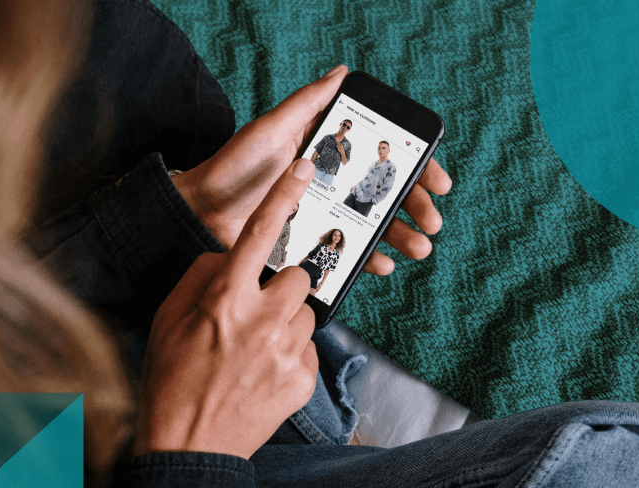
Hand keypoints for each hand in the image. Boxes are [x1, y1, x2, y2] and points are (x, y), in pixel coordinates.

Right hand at [134, 159, 319, 459]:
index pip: (260, 234)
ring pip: (306, 312)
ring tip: (255, 349)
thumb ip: (201, 277)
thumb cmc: (171, 380)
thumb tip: (229, 258)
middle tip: (255, 310)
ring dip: (287, 321)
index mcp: (225, 300)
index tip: (304, 170)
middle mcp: (261, 321)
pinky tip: (262, 373)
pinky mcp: (303, 380)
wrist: (188, 447)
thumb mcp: (168, 318)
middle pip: (297, 276)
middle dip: (281, 287)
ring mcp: (286, 352)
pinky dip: (289, 354)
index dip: (284, 196)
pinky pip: (308, 349)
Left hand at [172, 65, 452, 275]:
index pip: (382, 156)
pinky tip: (382, 264)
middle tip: (432, 222)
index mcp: (327, 150)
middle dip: (415, 208)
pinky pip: (346, 251)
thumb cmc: (233, 167)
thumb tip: (342, 72)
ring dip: (400, 236)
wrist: (200, 213)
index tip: (438, 180)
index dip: (416, 167)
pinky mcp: (309, 242)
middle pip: (386, 193)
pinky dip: (368, 258)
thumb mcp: (271, 129)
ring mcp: (322, 213)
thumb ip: (308, 103)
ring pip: (372, 225)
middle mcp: (330, 181)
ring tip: (417, 248)